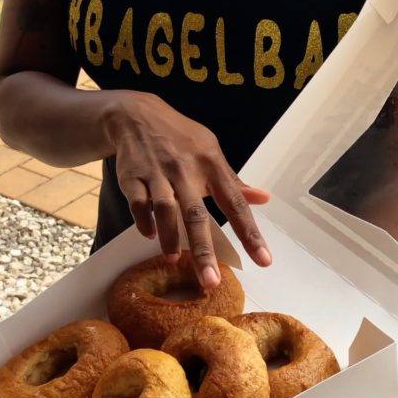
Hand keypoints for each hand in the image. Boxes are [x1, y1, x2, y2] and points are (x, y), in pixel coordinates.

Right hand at [105, 91, 271, 286]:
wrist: (137, 115)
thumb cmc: (180, 139)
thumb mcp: (211, 151)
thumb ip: (234, 181)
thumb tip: (264, 198)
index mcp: (211, 165)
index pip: (236, 204)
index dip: (250, 234)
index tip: (263, 260)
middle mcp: (186, 170)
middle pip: (197, 214)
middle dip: (204, 250)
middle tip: (211, 281)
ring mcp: (157, 173)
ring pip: (165, 209)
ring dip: (170, 237)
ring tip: (175, 260)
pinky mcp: (132, 176)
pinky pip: (138, 203)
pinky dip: (143, 221)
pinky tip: (149, 236)